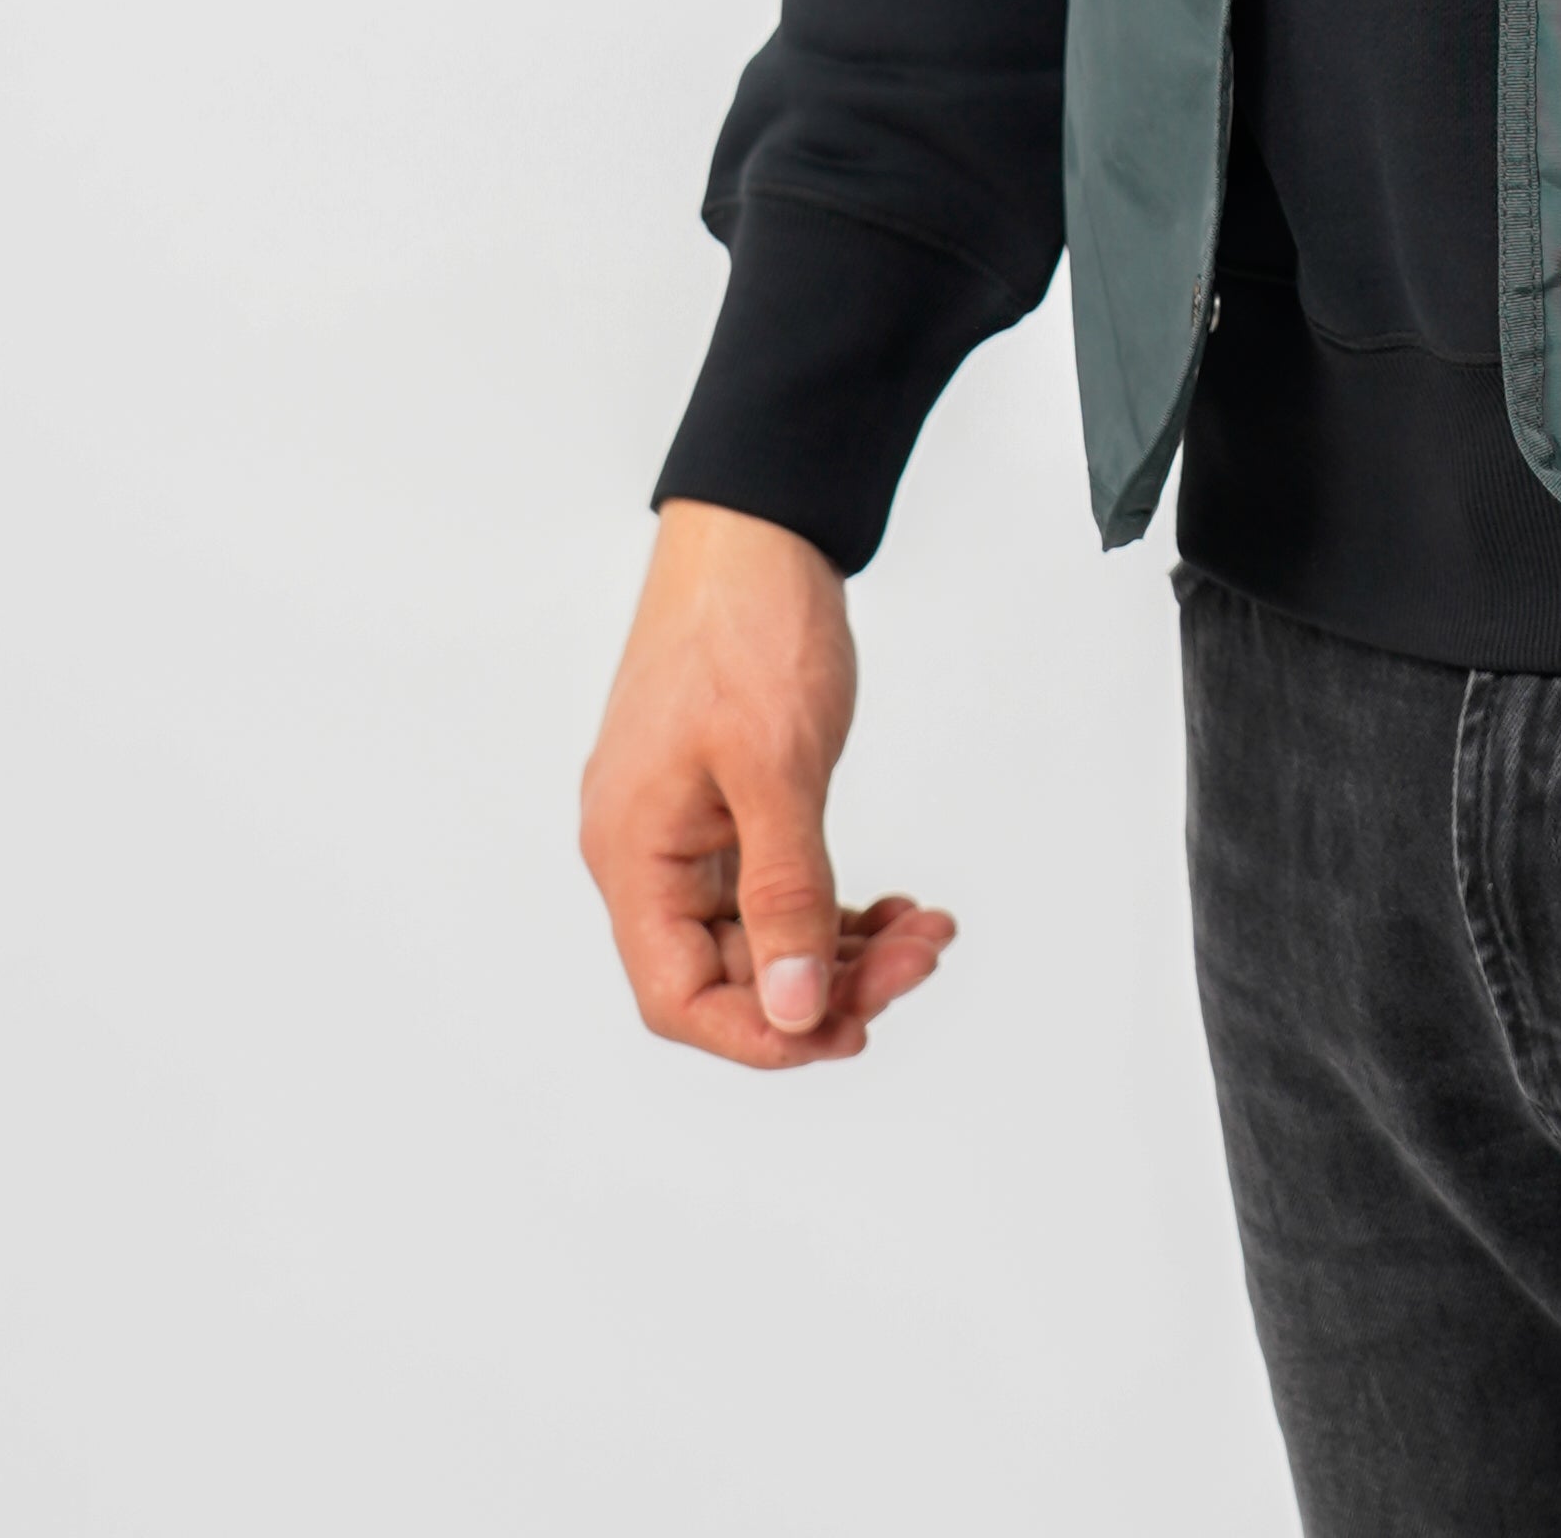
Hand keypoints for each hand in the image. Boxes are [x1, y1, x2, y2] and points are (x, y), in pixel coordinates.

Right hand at [578, 499, 956, 1069]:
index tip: (847, 1029)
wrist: (758, 527)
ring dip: (845, 944)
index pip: (680, 998)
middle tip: (921, 957)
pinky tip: (895, 904)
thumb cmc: (746, 626)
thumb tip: (795, 1008)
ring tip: (925, 930)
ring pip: (764, 931)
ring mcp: (689, 825)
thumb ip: (785, 893)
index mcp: (635, 854)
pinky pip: (777, 886)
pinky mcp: (730, 800)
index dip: (762, 1033)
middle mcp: (650, 852)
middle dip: (829, 980)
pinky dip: (836, 903)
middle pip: (732, 971)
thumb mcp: (775, 766)